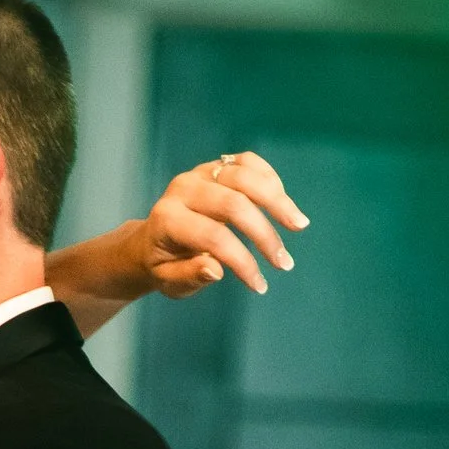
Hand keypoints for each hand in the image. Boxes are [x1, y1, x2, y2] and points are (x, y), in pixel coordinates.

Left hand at [140, 150, 307, 298]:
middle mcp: (183, 189)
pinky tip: (283, 203)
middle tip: (284, 263)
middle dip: (264, 235)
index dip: (242, 262)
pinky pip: (247, 162)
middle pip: (234, 204)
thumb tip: (217, 270)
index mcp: (168, 220)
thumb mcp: (168, 281)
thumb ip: (189, 276)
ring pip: (245, 176)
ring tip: (299, 225)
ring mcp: (200, 173)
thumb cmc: (163, 265)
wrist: (150, 240)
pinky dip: (269, 180)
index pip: (214, 237)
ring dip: (278, 201)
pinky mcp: (215, 166)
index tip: (260, 286)